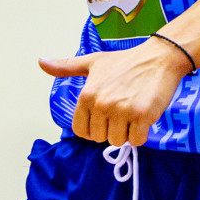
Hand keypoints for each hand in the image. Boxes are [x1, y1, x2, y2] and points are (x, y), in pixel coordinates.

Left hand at [39, 40, 187, 146]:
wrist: (158, 57)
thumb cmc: (125, 61)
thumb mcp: (93, 62)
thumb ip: (66, 67)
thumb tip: (40, 62)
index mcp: (86, 95)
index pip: (81, 131)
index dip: (94, 127)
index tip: (105, 116)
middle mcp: (101, 103)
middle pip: (100, 138)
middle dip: (112, 129)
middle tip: (123, 109)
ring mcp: (121, 110)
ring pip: (119, 141)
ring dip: (127, 132)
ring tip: (133, 110)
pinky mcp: (142, 116)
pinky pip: (137, 141)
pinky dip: (142, 133)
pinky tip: (144, 115)